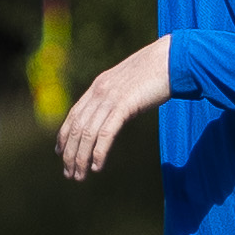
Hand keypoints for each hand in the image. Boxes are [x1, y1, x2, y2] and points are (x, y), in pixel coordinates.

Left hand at [57, 36, 168, 178]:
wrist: (173, 58)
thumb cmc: (158, 71)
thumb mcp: (131, 83)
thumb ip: (119, 95)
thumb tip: (118, 109)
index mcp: (99, 85)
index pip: (74, 115)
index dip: (64, 136)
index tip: (60, 153)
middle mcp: (99, 91)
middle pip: (76, 127)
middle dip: (70, 153)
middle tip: (70, 174)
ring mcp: (111, 97)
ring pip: (87, 133)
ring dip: (81, 158)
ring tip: (80, 176)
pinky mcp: (124, 104)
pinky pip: (106, 132)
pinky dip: (99, 151)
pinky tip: (97, 166)